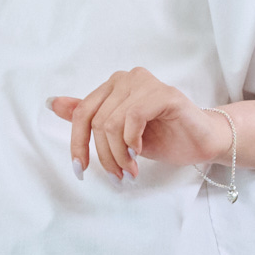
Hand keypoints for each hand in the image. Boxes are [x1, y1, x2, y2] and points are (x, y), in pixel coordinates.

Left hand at [48, 68, 233, 183]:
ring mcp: (145, 83)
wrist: (202, 143)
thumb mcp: (118, 135)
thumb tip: (52, 102)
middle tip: (118, 176)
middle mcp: (126, 78)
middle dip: (104, 156)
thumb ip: (88, 118)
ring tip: (131, 171)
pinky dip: (131, 142)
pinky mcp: (165, 94)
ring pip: (112, 123)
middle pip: (96, 121)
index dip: (77, 144)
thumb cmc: (163, 138)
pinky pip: (133, 117)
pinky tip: (139, 153)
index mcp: (112, 86)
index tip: (80, 171)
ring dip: (118, 155)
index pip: (81, 113)